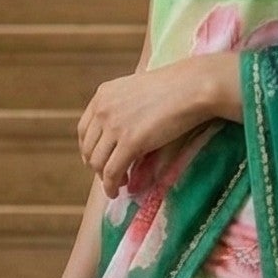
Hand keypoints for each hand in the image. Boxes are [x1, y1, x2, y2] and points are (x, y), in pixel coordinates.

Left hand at [77, 52, 240, 196]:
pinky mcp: (130, 142)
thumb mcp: (138, 94)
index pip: (84, 130)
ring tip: (118, 184)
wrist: (192, 87)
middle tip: (111, 175)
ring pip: (97, 163)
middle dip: (97, 166)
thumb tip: (121, 143)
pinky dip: (111, 186)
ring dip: (105, 178)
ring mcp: (114, 125)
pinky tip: (117, 191)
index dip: (89, 150)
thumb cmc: (175, 88)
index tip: (99, 160)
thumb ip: (125, 113)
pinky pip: (112, 172)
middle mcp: (103, 109)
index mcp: (103, 95)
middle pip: (88, 148)